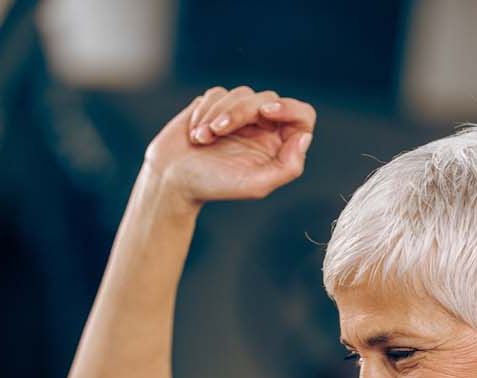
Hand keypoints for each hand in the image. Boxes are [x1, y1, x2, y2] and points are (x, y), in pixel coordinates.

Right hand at [144, 85, 315, 207]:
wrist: (171, 178)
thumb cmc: (213, 186)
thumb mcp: (256, 185)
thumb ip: (288, 167)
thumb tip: (305, 137)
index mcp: (278, 147)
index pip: (301, 116)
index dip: (289, 108)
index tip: (266, 111)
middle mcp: (263, 128)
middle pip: (267, 99)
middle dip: (239, 112)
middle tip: (217, 132)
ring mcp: (240, 115)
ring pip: (241, 93)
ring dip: (218, 114)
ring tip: (201, 139)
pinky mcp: (216, 105)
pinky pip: (218, 93)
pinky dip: (205, 111)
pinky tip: (195, 133)